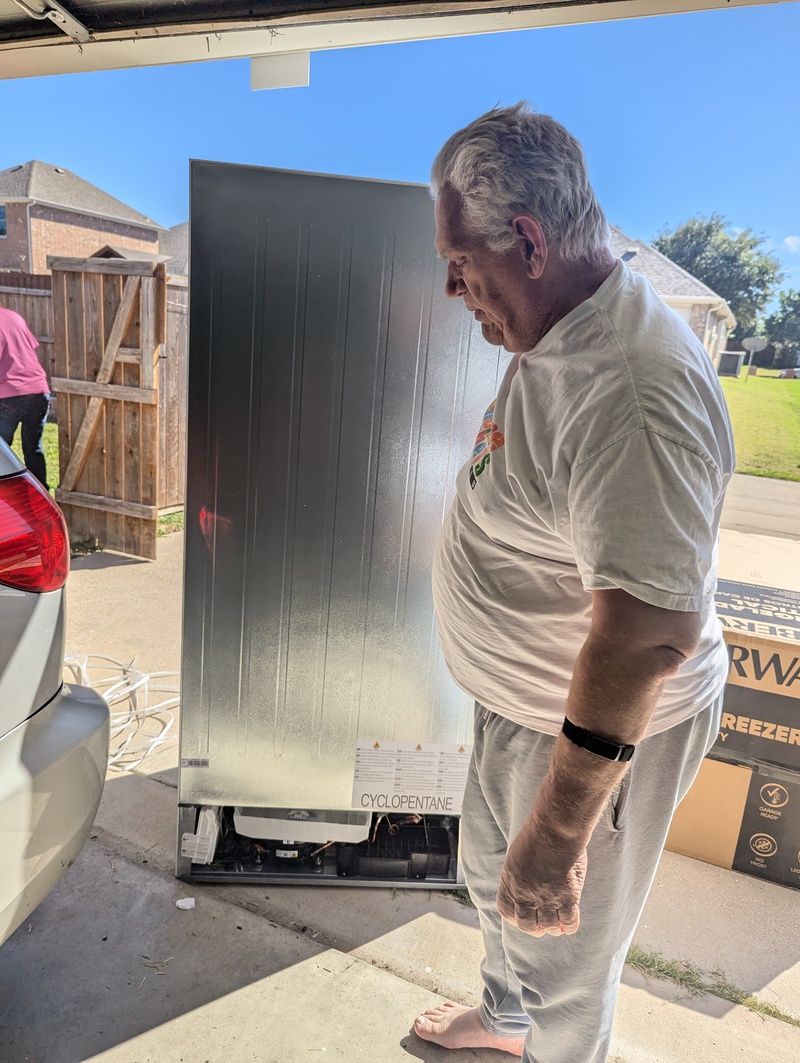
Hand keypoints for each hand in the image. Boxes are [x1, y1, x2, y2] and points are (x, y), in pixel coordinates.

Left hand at [497, 822, 586, 936]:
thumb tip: (526, 887)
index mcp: (510, 882)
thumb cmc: (538, 834)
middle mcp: (525, 894)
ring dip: (553, 929)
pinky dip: (570, 926)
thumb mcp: (517, 854)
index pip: (506, 911)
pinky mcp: (567, 897)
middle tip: (542, 927)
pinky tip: (570, 922)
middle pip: (527, 925)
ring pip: (549, 927)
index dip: (514, 918)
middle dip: (534, 929)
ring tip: (558, 926)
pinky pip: (569, 922)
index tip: (523, 918)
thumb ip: (518, 874)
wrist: (555, 828)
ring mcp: (546, 898)